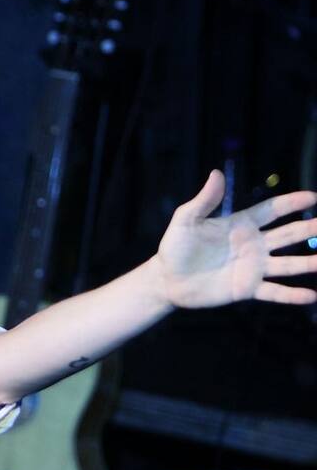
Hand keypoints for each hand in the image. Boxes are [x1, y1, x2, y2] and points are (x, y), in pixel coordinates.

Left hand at [155, 170, 316, 306]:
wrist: (167, 279)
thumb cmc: (176, 246)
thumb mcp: (186, 220)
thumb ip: (204, 200)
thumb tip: (217, 173)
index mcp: (241, 225)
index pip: (272, 210)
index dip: (292, 203)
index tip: (313, 197)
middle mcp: (253, 245)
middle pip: (289, 235)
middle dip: (311, 229)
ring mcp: (253, 267)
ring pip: (289, 264)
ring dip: (310, 263)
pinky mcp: (247, 288)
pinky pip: (275, 292)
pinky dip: (292, 295)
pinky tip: (312, 296)